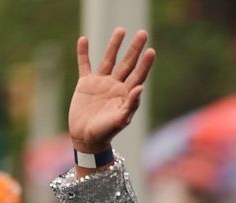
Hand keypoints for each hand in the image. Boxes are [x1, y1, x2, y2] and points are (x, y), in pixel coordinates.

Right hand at [69, 28, 155, 154]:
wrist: (86, 139)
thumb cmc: (105, 133)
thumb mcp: (120, 120)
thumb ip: (130, 105)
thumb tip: (139, 88)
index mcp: (126, 94)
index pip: (138, 75)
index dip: (145, 64)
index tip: (151, 51)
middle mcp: (116, 86)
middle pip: (127, 63)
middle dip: (135, 49)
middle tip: (143, 33)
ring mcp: (101, 83)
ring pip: (108, 60)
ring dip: (114, 45)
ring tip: (120, 30)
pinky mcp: (85, 84)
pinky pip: (84, 65)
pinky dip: (83, 53)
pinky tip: (84, 40)